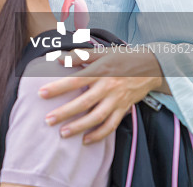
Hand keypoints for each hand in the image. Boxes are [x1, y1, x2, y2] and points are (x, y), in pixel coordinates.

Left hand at [39, 48, 166, 143]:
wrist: (151, 67)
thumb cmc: (122, 58)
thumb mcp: (102, 52)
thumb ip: (80, 55)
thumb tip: (59, 59)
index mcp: (100, 71)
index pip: (75, 80)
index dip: (58, 87)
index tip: (41, 93)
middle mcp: (108, 87)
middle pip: (84, 102)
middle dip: (65, 112)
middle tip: (48, 120)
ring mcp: (117, 100)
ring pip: (97, 117)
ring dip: (80, 127)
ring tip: (63, 133)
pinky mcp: (124, 109)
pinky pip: (111, 125)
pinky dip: (99, 135)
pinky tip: (85, 140)